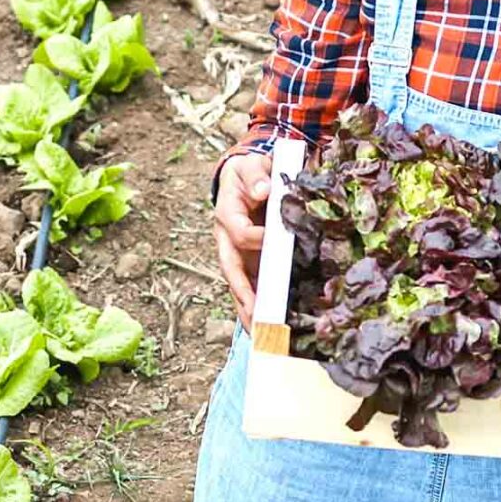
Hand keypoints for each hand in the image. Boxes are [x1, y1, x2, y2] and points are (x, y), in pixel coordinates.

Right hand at [213, 149, 273, 326]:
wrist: (244, 176)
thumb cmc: (248, 172)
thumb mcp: (250, 166)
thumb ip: (256, 176)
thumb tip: (265, 189)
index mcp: (227, 215)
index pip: (239, 233)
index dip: (256, 238)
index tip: (273, 239)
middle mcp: (227, 240)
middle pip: (232, 272)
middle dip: (244, 295)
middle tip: (257, 317)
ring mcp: (237, 254)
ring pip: (239, 286)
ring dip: (249, 310)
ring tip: (262, 335)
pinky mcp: (248, 262)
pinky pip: (250, 287)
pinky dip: (256, 307)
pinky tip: (266, 328)